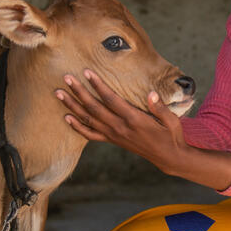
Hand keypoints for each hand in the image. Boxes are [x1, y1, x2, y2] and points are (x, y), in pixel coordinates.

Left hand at [56, 70, 184, 158]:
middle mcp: (120, 127)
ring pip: (88, 119)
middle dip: (79, 92)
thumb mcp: (172, 120)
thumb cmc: (171, 135)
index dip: (98, 85)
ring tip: (58, 93)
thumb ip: (160, 107)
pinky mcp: (113, 140)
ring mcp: (115, 135)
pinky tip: (67, 118)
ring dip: (72, 106)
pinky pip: (91, 135)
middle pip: (94, 107)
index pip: (111, 100)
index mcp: (134, 119)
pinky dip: (77, 127)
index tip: (87, 72)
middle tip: (66, 78)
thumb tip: (151, 94)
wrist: (168, 158)